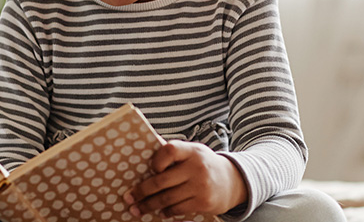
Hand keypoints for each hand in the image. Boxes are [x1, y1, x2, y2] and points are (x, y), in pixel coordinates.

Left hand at [123, 140, 247, 217]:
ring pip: (167, 198)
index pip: (169, 150)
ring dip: (149, 205)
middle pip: (161, 181)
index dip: (156, 160)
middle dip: (142, 191)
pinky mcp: (203, 202)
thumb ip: (175, 153)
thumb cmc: (205, 165)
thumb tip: (145, 153)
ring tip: (138, 209)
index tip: (150, 169)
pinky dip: (166, 212)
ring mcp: (200, 186)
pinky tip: (160, 212)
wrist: (234, 181)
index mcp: (192, 151)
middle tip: (129, 197)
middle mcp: (197, 167)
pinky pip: (178, 209)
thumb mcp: (194, 152)